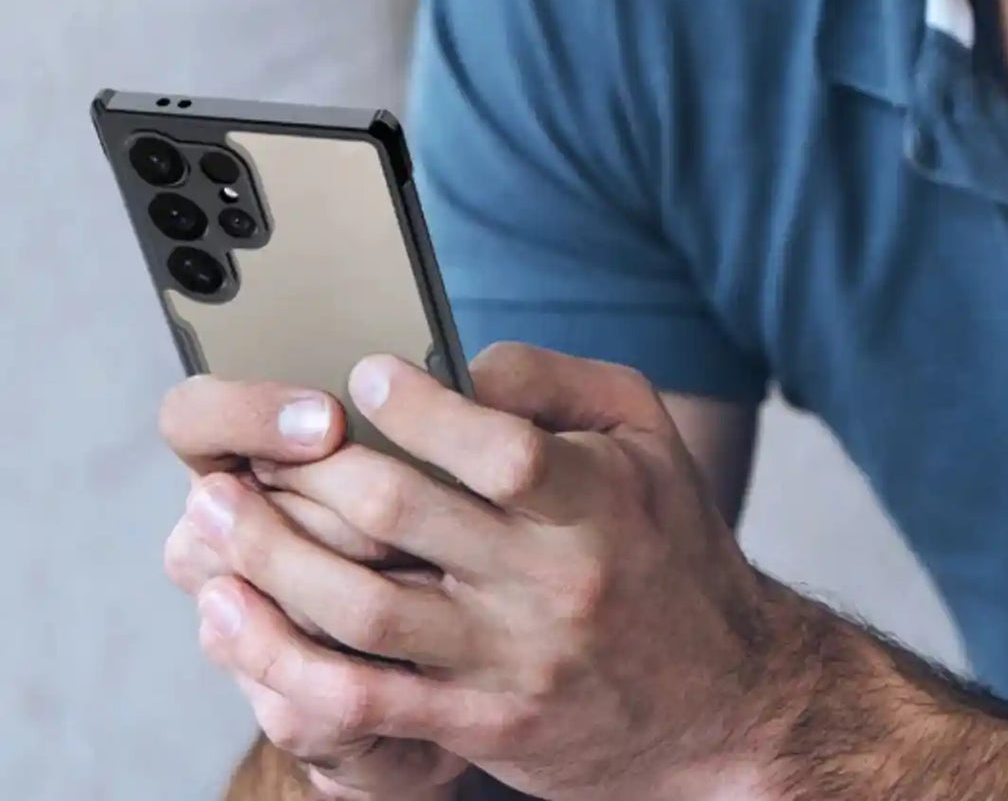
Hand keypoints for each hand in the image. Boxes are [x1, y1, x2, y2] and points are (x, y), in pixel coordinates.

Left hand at [179, 345, 796, 800]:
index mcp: (596, 503)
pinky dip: (280, 656)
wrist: (720, 701)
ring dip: (269, 555)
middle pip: (398, 518)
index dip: (417, 406)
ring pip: (359, 611)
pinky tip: (232, 612)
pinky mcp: (477, 721)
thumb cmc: (672, 545)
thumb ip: (558, 379)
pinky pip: (359, 697)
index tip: (365, 376)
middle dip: (306, 471)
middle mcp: (550, 584)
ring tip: (213, 512)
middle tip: (252, 441)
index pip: (497, 449)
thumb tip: (457, 361)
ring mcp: (507, 662)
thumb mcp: (647, 435)